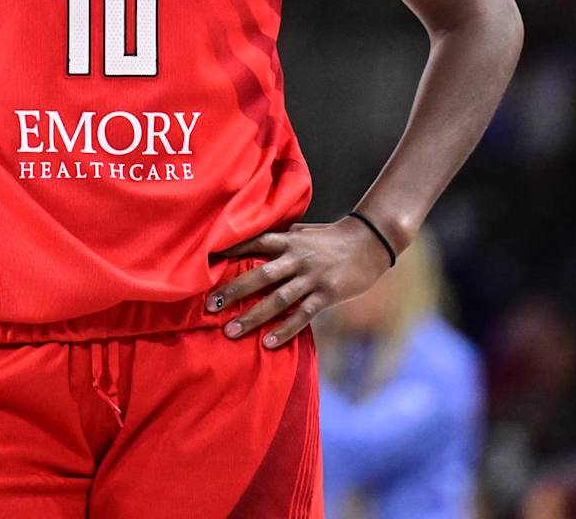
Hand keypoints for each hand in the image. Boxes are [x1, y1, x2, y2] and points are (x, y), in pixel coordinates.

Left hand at [207, 217, 394, 347]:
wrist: (370, 242)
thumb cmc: (331, 238)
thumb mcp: (303, 232)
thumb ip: (280, 239)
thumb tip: (251, 244)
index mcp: (289, 240)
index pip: (254, 243)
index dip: (230, 251)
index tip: (205, 263)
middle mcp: (297, 258)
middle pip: (260, 275)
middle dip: (233, 291)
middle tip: (209, 306)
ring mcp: (312, 277)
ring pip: (277, 300)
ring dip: (252, 317)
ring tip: (230, 332)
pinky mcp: (327, 294)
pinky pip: (302, 315)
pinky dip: (285, 330)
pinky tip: (268, 343)